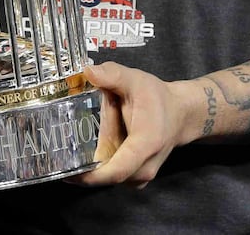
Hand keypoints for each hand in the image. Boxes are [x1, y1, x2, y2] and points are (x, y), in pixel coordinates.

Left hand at [72, 62, 191, 188]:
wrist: (181, 114)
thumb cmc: (160, 98)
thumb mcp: (136, 80)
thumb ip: (113, 75)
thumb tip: (89, 71)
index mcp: (145, 146)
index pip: (115, 172)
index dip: (88, 176)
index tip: (68, 171)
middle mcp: (144, 168)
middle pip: (105, 173)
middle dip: (88, 157)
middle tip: (78, 136)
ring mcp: (140, 177)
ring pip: (107, 174)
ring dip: (96, 157)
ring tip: (96, 133)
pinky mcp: (135, 178)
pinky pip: (112, 174)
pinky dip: (102, 161)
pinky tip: (103, 141)